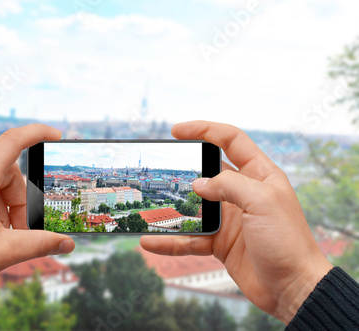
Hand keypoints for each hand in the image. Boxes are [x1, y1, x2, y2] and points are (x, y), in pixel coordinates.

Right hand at [140, 121, 332, 324]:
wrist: (292, 288)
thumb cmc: (287, 241)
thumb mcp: (261, 202)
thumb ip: (228, 185)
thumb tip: (198, 184)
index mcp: (259, 175)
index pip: (230, 140)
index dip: (204, 130)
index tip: (177, 131)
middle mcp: (242, 193)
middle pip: (206, 173)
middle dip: (183, 171)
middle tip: (161, 172)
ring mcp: (229, 218)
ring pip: (193, 207)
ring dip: (172, 209)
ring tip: (150, 209)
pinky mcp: (220, 241)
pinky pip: (189, 237)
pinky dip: (170, 240)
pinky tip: (151, 241)